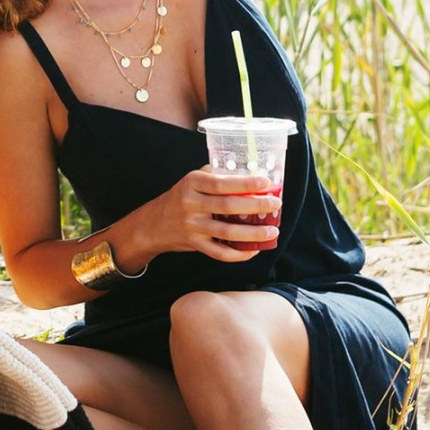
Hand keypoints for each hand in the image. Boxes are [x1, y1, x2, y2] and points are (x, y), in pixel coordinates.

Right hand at [118, 169, 281, 264]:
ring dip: (253, 233)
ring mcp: (192, 226)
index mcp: (192, 183)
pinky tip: (253, 250)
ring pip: (227, 232)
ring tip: (272, 231)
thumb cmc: (180, 198)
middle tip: (276, 205)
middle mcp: (190, 204)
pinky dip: (239, 254)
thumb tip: (249, 175)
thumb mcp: (192, 181)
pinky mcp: (194, 244)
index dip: (244, 183)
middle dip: (256, 206)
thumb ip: (215, 176)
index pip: (221, 182)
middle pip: (228, 206)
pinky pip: (219, 252)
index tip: (265, 182)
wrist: (154, 223)